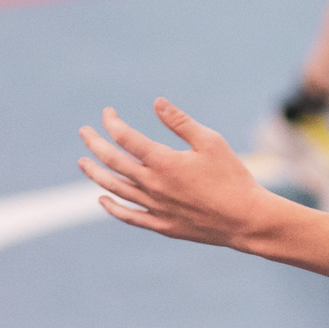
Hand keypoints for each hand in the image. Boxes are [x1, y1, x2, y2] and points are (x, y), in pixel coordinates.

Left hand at [78, 100, 276, 246]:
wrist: (245, 219)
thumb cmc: (232, 177)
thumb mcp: (210, 141)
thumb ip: (180, 122)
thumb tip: (157, 102)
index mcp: (163, 162)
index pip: (125, 138)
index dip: (112, 123)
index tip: (107, 113)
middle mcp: (153, 185)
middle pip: (113, 162)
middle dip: (95, 144)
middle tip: (83, 132)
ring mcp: (155, 207)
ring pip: (115, 189)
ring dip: (96, 174)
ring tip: (83, 162)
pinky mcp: (162, 225)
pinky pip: (129, 216)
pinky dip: (112, 208)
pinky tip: (102, 199)